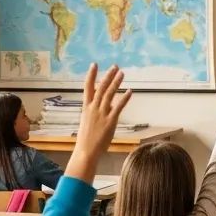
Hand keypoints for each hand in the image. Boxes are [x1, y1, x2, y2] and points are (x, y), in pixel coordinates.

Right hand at [66, 65, 131, 183]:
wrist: (86, 151)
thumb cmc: (87, 138)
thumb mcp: (89, 121)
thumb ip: (98, 110)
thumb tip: (109, 103)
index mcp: (86, 107)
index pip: (87, 87)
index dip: (91, 75)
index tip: (94, 64)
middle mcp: (93, 108)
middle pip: (101, 87)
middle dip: (108, 76)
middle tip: (115, 66)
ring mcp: (101, 114)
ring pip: (109, 94)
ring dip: (116, 82)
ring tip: (122, 73)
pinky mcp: (110, 121)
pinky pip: (118, 107)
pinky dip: (124, 98)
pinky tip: (130, 91)